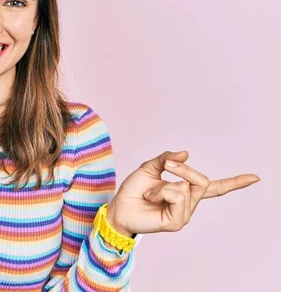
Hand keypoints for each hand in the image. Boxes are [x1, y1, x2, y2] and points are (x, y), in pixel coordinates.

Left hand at [106, 151, 259, 235]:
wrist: (119, 207)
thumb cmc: (133, 190)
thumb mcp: (149, 167)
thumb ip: (167, 159)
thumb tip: (186, 154)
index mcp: (186, 191)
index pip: (216, 187)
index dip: (236, 182)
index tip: (256, 177)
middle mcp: (189, 203)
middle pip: (202, 180)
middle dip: (182, 169)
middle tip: (166, 167)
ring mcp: (184, 214)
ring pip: (187, 188)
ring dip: (163, 184)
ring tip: (150, 193)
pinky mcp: (176, 223)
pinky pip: (177, 196)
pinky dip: (160, 192)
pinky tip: (151, 198)